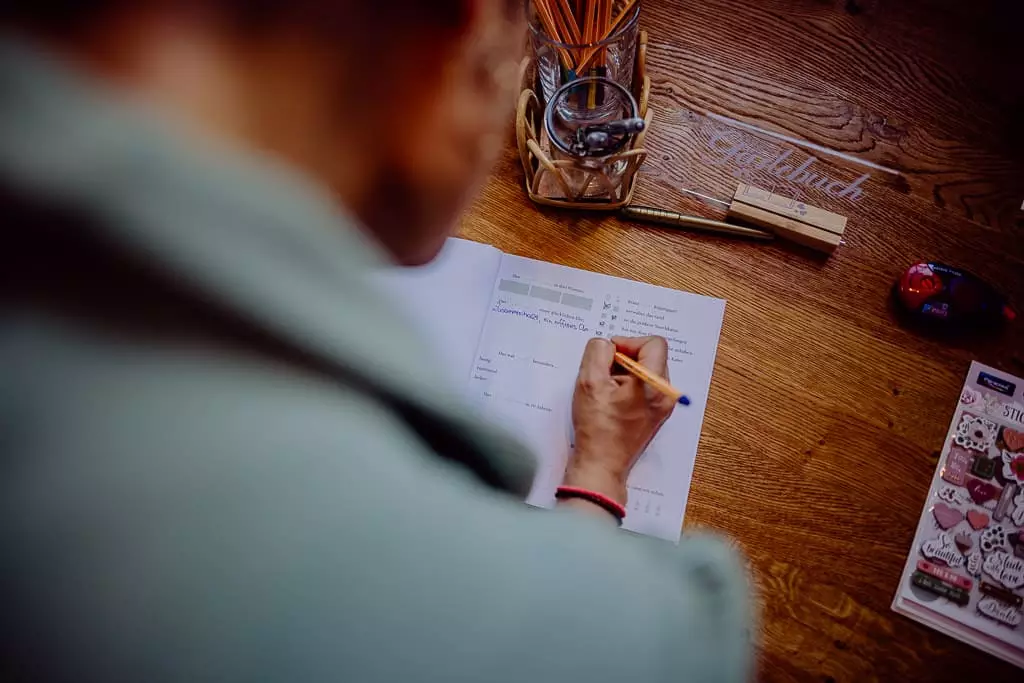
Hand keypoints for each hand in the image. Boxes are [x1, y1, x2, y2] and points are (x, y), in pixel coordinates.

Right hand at [563, 336, 676, 506]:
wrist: (601, 464)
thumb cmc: (597, 428)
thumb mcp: (589, 382)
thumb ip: (597, 352)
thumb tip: (606, 345)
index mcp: (654, 384)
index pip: (654, 343)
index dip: (629, 342)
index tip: (611, 355)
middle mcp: (665, 394)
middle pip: (651, 357)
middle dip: (626, 358)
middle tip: (604, 372)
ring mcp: (662, 406)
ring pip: (647, 372)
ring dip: (625, 372)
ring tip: (606, 388)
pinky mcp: (655, 415)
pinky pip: (645, 388)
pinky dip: (628, 386)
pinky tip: (611, 399)